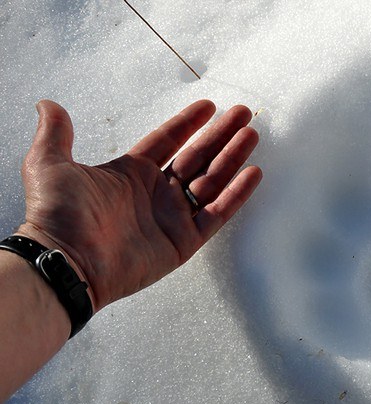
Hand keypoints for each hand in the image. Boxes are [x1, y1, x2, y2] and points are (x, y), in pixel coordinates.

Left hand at [18, 100, 261, 311]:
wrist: (68, 261)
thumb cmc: (57, 215)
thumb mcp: (48, 164)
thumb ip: (56, 134)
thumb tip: (48, 106)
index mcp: (130, 173)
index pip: (167, 141)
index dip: (188, 123)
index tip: (209, 106)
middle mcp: (155, 193)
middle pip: (196, 157)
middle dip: (220, 136)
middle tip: (242, 115)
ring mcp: (172, 217)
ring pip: (211, 181)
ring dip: (232, 158)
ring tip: (251, 136)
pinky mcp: (184, 241)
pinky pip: (217, 213)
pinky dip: (236, 195)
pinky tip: (252, 173)